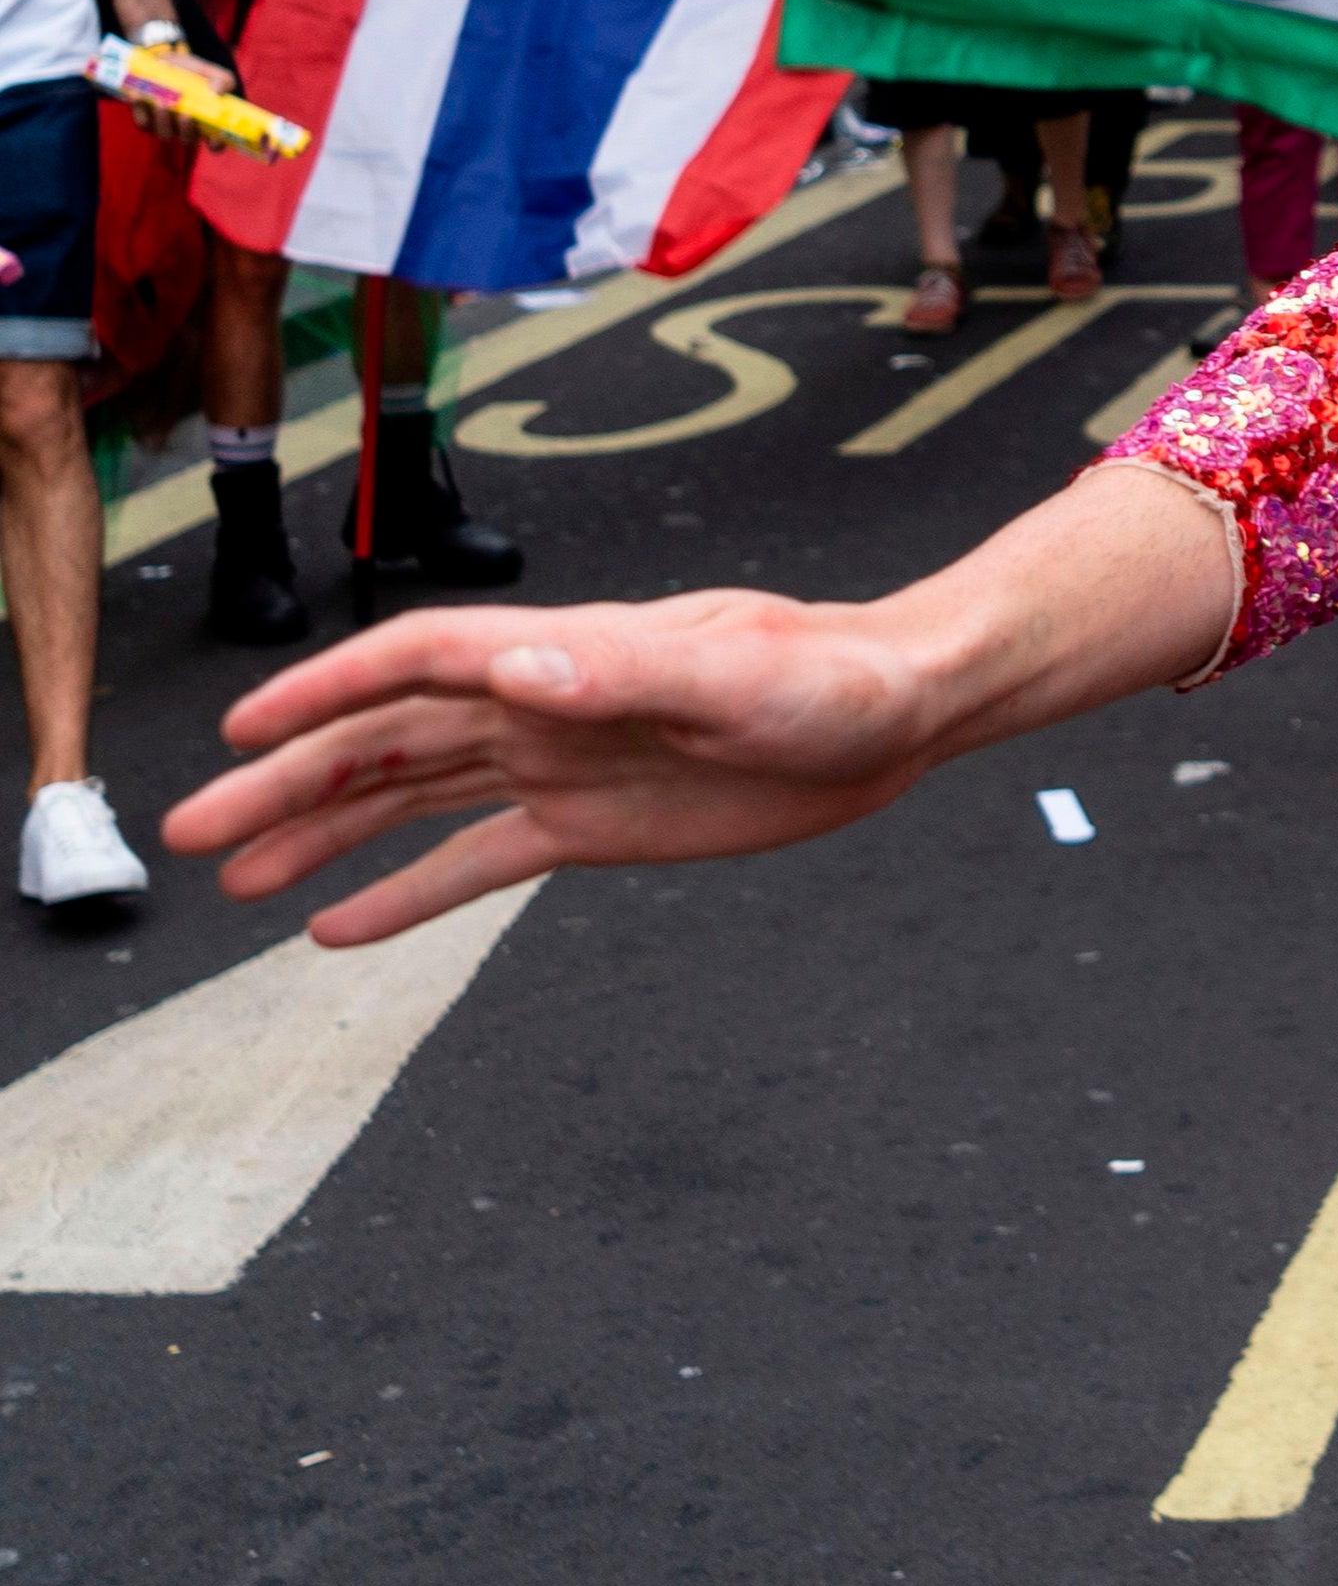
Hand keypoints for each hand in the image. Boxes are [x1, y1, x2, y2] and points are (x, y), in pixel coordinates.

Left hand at [131, 47, 235, 151]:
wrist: (163, 63)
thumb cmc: (191, 72)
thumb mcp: (210, 72)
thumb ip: (221, 80)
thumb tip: (217, 92)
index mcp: (206, 122)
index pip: (215, 143)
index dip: (216, 143)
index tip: (214, 136)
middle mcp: (186, 128)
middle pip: (188, 140)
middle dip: (186, 130)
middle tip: (185, 114)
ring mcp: (166, 126)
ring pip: (164, 135)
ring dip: (163, 121)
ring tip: (161, 103)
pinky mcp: (146, 121)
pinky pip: (143, 123)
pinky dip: (140, 109)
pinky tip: (138, 95)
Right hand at [163, 591, 939, 946]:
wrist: (899, 713)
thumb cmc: (834, 678)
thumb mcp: (740, 676)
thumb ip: (630, 669)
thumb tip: (517, 664)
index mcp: (569, 656)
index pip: (421, 663)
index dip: (329, 691)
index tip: (245, 731)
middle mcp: (546, 703)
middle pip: (389, 739)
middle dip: (289, 782)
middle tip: (190, 833)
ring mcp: (562, 763)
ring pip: (414, 800)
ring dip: (325, 835)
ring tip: (233, 884)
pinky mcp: (593, 824)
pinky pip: (478, 862)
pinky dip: (406, 894)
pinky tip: (335, 929)